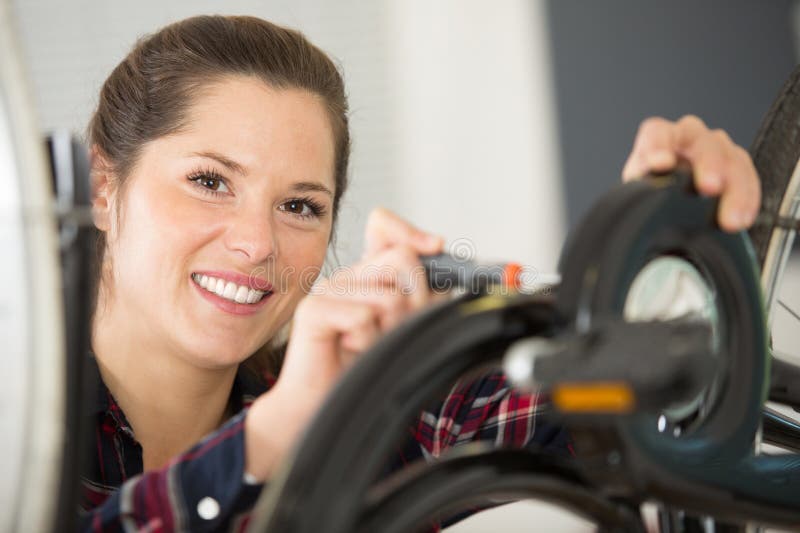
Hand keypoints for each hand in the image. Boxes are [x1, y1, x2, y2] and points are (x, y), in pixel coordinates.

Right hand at [244, 207, 442, 480]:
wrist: (323, 405)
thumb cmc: (366, 368)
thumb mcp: (406, 326)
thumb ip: (423, 291)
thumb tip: (438, 249)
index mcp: (368, 274)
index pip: (383, 224)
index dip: (412, 233)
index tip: (437, 248)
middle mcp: (348, 275)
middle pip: (402, 260)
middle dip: (416, 302)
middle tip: (395, 331)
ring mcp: (328, 289)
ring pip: (390, 296)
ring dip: (391, 332)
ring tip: (370, 346)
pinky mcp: (313, 310)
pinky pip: (363, 317)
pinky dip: (367, 343)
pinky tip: (350, 350)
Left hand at [621, 115, 760, 231]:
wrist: (668, 202)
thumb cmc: (650, 191)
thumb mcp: (636, 192)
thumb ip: (637, 193)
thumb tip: (635, 211)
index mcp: (659, 138)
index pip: (657, 132)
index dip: (659, 145)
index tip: (661, 164)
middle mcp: (689, 137)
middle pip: (702, 141)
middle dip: (708, 164)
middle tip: (709, 187)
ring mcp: (716, 148)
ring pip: (731, 157)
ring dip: (734, 188)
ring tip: (730, 218)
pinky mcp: (736, 165)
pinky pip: (748, 177)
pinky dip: (747, 200)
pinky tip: (742, 218)